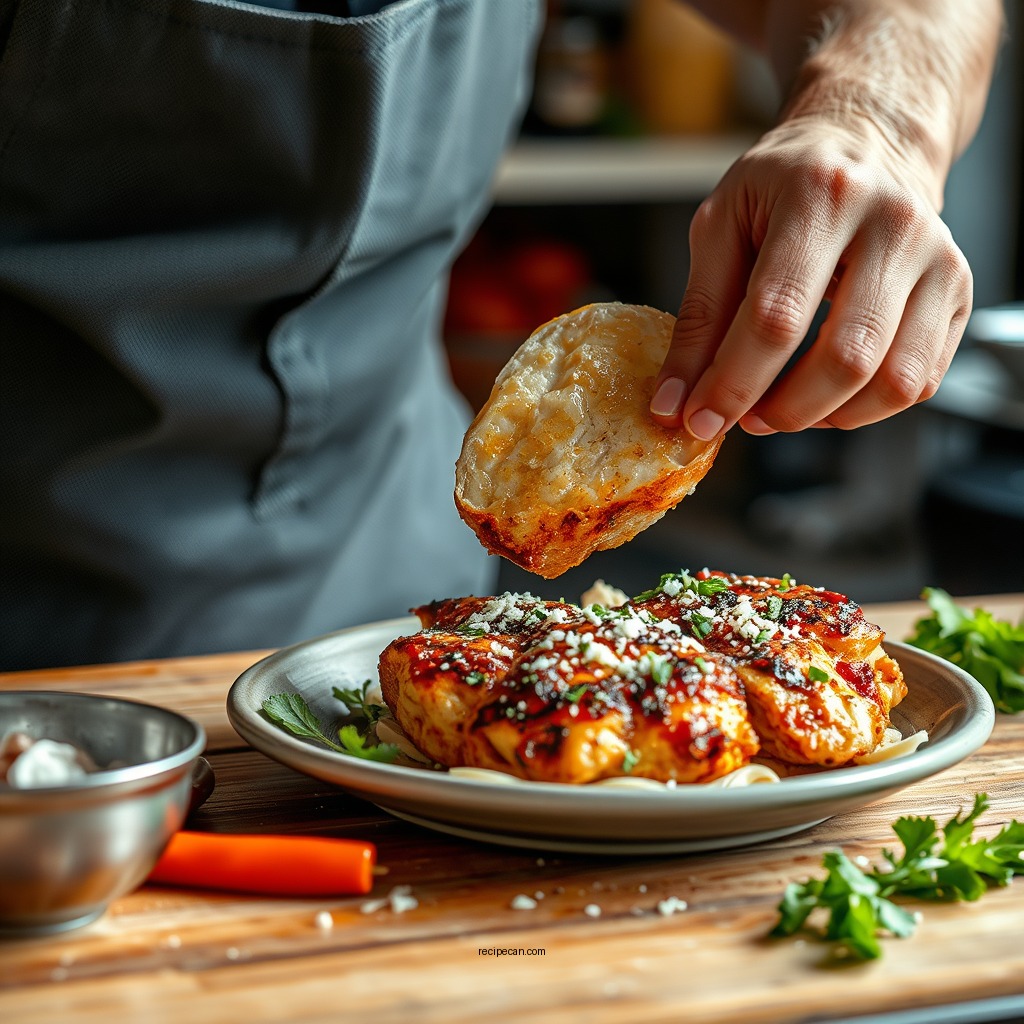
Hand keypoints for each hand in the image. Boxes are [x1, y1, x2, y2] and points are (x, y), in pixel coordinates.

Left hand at [649, 119, 972, 438]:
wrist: (868, 143)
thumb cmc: (784, 186)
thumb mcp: (722, 227)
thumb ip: (699, 316)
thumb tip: (675, 400)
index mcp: (822, 195)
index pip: (777, 316)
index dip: (733, 383)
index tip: (698, 420)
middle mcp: (894, 224)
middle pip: (846, 357)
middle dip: (783, 410)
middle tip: (744, 419)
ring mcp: (939, 260)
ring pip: (893, 380)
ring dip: (825, 416)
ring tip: (781, 408)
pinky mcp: (959, 293)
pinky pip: (919, 382)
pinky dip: (864, 409)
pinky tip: (824, 394)